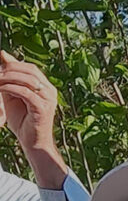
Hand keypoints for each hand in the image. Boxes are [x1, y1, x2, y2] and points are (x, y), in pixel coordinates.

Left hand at [0, 51, 66, 188]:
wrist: (33, 142)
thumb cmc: (24, 121)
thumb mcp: (14, 97)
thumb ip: (10, 80)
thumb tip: (4, 57)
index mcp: (46, 88)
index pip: (31, 68)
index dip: (14, 64)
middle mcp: (50, 91)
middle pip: (30, 71)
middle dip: (10, 69)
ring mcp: (48, 99)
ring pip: (28, 80)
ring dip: (8, 78)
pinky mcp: (42, 108)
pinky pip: (25, 92)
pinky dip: (11, 88)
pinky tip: (1, 89)